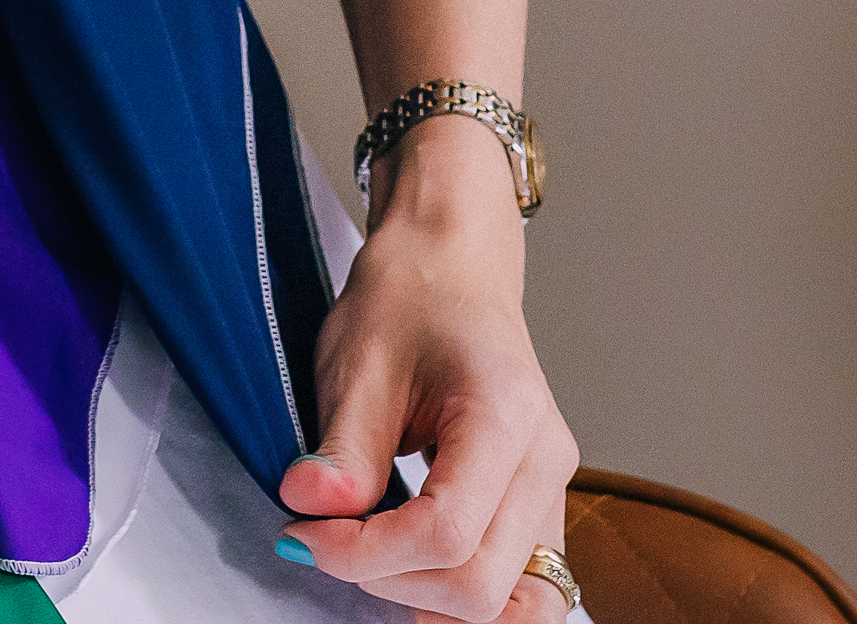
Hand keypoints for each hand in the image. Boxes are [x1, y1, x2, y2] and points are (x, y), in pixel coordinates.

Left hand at [272, 150, 576, 619]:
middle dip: (393, 582)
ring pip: (516, 600)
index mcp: (506, 415)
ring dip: (436, 602)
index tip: (304, 530)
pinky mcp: (540, 502)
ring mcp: (552, 486)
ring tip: (375, 564)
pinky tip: (412, 571)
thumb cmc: (410, 299)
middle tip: (330, 543)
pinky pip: (524, 583)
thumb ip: (341, 447)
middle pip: (483, 586)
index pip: (445, 534)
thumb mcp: (358, 363)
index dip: (364, 553)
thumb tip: (309, 508)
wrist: (451, 266)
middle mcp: (545, 460)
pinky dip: (468, 596)